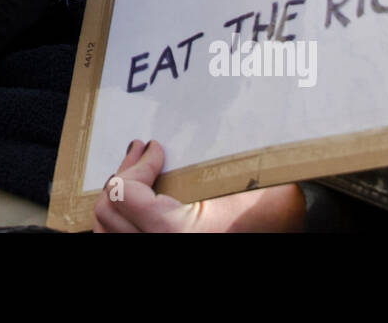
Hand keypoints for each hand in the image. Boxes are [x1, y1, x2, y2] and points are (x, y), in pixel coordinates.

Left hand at [92, 140, 305, 232]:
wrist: (281, 230)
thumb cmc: (269, 211)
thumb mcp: (242, 182)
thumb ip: (206, 160)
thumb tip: (165, 137)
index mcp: (174, 231)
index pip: (125, 194)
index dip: (137, 165)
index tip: (154, 148)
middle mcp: (159, 246)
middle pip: (107, 209)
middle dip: (123, 175)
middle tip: (141, 151)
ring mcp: (157, 251)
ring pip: (106, 227)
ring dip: (117, 195)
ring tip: (136, 171)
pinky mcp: (159, 250)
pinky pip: (118, 238)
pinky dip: (120, 216)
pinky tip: (137, 198)